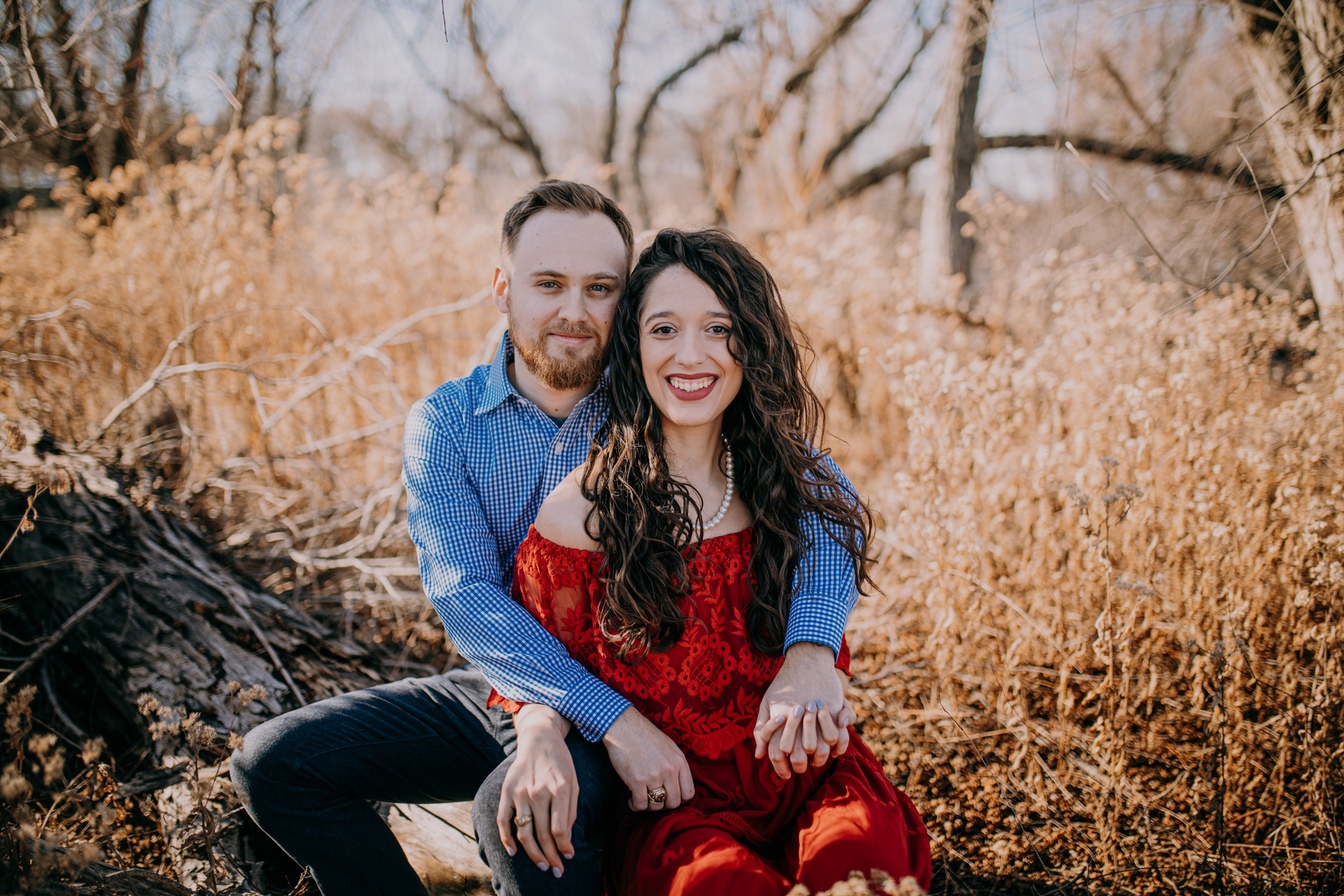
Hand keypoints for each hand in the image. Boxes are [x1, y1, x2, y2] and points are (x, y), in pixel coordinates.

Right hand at [497, 705, 576, 876]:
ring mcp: (520, 792)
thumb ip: (570, 810)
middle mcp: (539, 791)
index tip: (568, 857)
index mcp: (560, 789)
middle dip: (551, 856)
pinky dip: (507, 839)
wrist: (539, 738)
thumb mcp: (574, 782)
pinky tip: (514, 852)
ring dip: (532, 853)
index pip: (559, 829)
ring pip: (524, 832)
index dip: (564, 848)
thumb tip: (566, 839)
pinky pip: (503, 821)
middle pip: (543, 834)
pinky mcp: (507, 791)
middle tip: (556, 871)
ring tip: (542, 865)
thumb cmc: (561, 762)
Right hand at [601, 706, 694, 810]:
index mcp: (679, 761)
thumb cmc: (645, 735)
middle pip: (674, 803)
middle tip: (654, 800)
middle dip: (664, 805)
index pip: (688, 793)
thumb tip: (678, 785)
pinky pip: (641, 805)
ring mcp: (654, 776)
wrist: (624, 727)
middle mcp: (670, 770)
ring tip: (642, 798)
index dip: (679, 799)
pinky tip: (631, 801)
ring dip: (649, 806)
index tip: (669, 798)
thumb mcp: (669, 747)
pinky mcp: (637, 781)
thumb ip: (676, 765)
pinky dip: (635, 806)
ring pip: (657, 806)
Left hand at [754, 643, 848, 777]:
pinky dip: (836, 747)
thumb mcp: (768, 702)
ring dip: (819, 758)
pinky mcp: (832, 709)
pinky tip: (832, 749)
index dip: (780, 768)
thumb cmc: (785, 683)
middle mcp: (796, 719)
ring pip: (819, 750)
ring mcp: (815, 715)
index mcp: (779, 718)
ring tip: (816, 760)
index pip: (776, 753)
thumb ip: (762, 728)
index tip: (785, 774)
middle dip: (799, 766)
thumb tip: (758, 755)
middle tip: (801, 768)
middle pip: (798, 756)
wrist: (806, 659)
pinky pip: (836, 737)